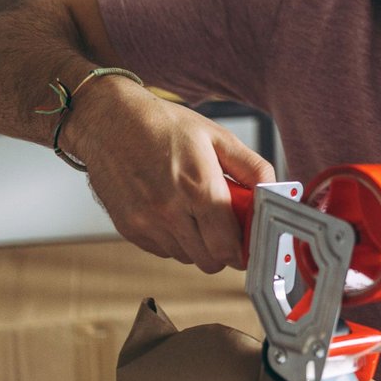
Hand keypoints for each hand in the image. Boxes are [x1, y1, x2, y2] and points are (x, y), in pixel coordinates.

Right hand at [62, 77, 274, 272]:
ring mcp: (145, 222)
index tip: (249, 242)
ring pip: (187, 258)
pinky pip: (163, 250)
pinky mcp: (128, 228)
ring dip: (199, 244)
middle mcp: (169, 210)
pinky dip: (175, 240)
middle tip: (226, 227)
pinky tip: (173, 211)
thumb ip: (252, 168)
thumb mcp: (218, 137)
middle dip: (224, 249)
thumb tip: (274, 192)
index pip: (229, 246)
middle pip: (210, 261)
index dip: (244, 250)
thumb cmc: (162, 124)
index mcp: (199, 187)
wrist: (107, 119)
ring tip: (196, 212)